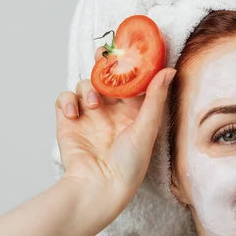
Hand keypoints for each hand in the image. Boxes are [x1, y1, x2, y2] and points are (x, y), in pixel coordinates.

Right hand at [54, 47, 175, 213]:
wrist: (98, 188)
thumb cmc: (129, 165)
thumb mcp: (146, 128)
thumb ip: (155, 97)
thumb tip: (169, 70)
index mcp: (135, 112)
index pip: (133, 81)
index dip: (131, 64)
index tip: (130, 48)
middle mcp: (112, 112)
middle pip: (107, 78)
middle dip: (104, 64)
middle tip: (104, 54)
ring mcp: (90, 116)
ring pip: (86, 85)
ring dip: (89, 88)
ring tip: (94, 105)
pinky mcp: (69, 123)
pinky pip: (65, 99)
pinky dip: (67, 100)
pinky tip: (74, 113)